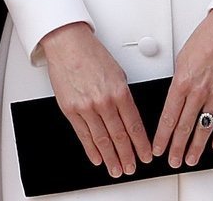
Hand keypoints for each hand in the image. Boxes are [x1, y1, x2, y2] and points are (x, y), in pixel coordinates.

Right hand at [39, 22, 150, 177]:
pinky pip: (83, 134)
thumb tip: (127, 115)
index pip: (134, 126)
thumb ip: (123, 95)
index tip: (145, 155)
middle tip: (131, 168)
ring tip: (116, 169)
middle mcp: (104, 102)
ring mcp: (86, 107)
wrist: (66, 43)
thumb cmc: (91, 53)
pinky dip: (91, 148)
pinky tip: (97, 157)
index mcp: (120, 92)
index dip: (141, 145)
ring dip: (111, 157)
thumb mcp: (118, 73)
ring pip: (102, 139)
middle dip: (127, 156)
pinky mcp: (70, 108)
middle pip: (119, 136)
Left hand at [152, 9, 212, 167]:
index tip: (157, 147)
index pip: (168, 116)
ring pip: (204, 127)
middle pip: (185, 126)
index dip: (162, 135)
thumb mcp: (181, 61)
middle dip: (176, 146)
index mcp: (181, 82)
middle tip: (172, 160)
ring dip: (196, 146)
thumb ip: (178, 82)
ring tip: (191, 159)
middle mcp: (199, 91)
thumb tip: (174, 99)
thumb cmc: (205, 40)